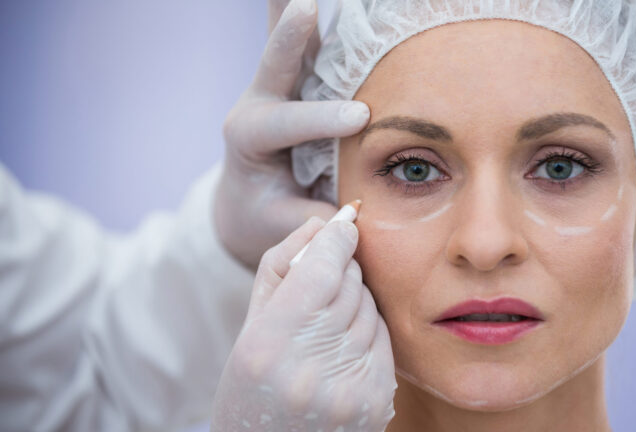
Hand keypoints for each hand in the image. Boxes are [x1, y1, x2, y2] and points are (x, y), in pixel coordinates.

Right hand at [211, 217, 396, 431]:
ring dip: (355, 302)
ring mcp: (348, 389)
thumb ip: (282, 267)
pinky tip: (343, 348)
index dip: (337, 237)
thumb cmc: (251, 386)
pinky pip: (384, 338)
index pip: (322, 268)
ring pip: (370, 307)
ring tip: (325, 328)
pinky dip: (367, 331)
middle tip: (323, 281)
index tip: (344, 223)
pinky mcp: (376, 401)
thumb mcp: (250, 325)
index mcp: (268, 345)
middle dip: (342, 269)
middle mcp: (311, 368)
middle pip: (350, 283)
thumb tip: (324, 223)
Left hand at [215, 0, 370, 268]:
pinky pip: (308, 39)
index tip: (360, 117)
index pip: (284, 123)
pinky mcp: (297, 77)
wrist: (246, 201)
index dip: (320, 119)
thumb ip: (308, 217)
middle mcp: (259, 101)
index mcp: (248, 138)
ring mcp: (278, 85)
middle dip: (291, 36)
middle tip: (305, 5)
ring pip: (288, 39)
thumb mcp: (278, 224)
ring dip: (294, 9)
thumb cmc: (264, 214)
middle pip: (274, 63)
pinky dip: (317, 15)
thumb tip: (352, 212)